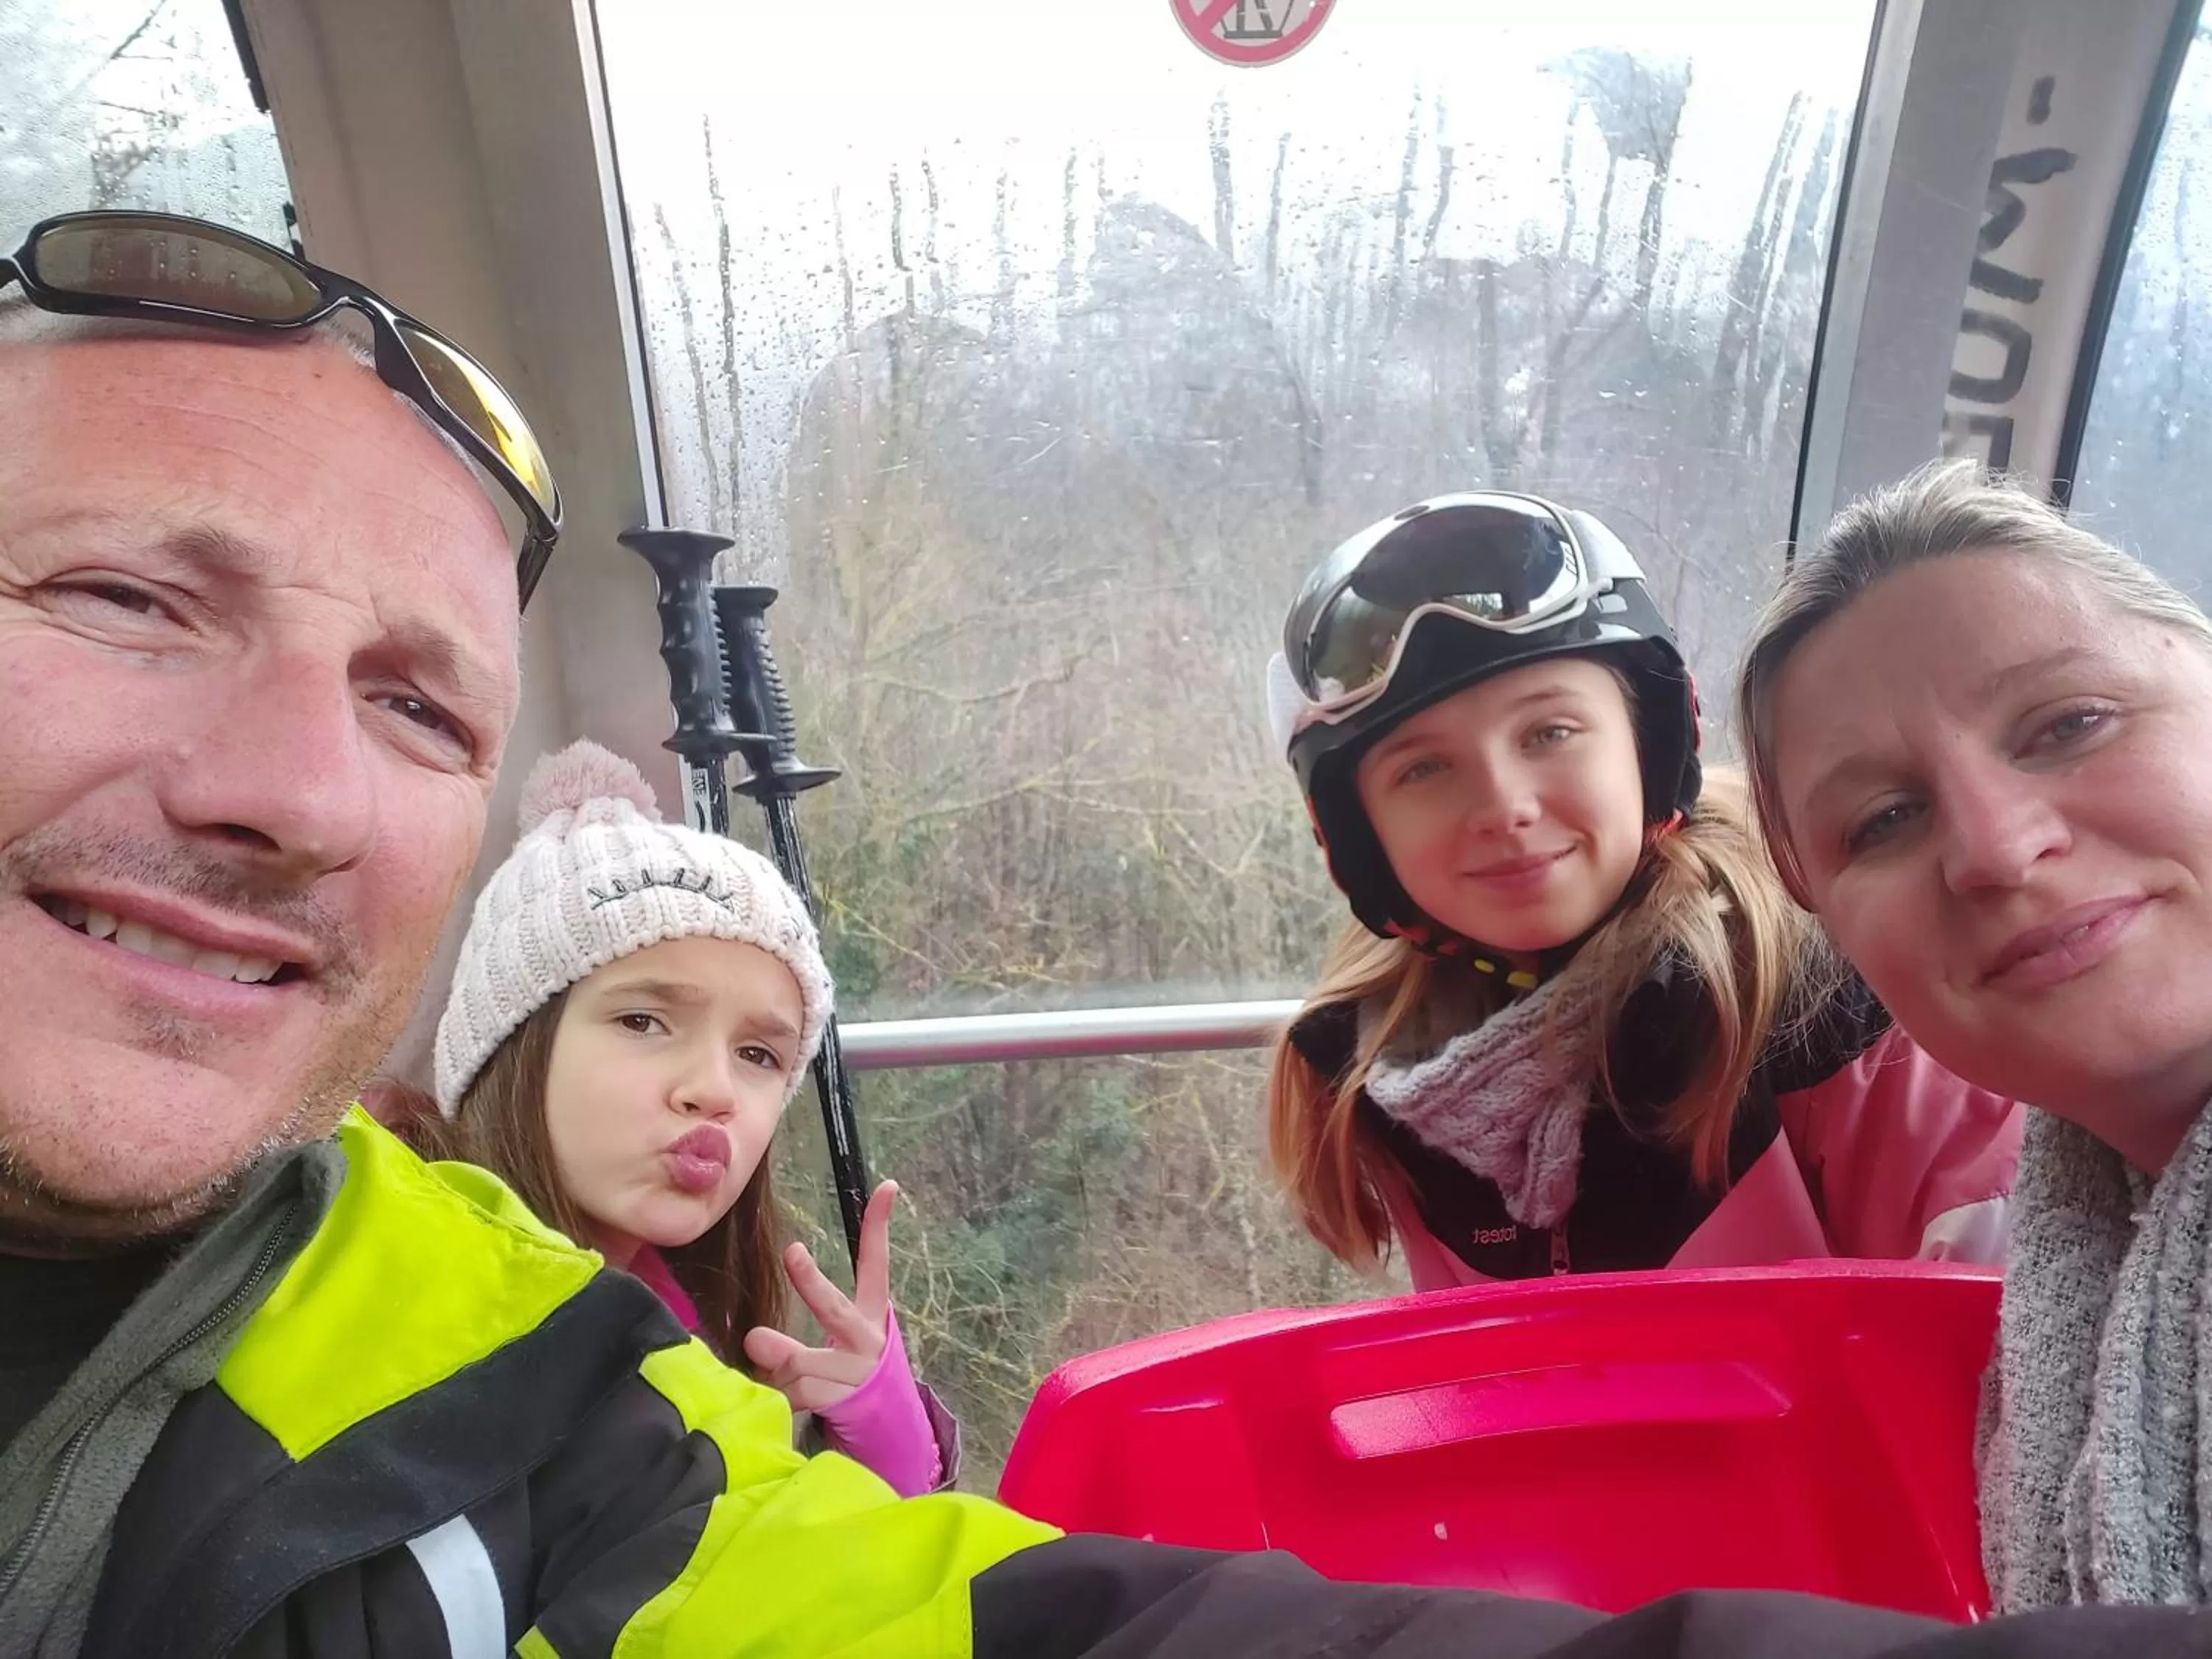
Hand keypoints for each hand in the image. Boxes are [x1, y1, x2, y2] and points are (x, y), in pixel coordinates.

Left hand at [743, 1179, 898, 1413]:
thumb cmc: (847, 1370)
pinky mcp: (840, 1400)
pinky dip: (774, 1395)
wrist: (883, 1425)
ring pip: (797, 1360)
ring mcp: (855, 1371)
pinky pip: (789, 1393)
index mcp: (871, 1314)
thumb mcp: (837, 1340)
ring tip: (770, 1371)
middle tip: (793, 1252)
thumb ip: (797, 1335)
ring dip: (774, 1367)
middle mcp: (867, 1338)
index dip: (879, 1226)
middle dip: (811, 1281)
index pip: (875, 1263)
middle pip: (834, 1308)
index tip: (887, 1186)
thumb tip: (751, 1337)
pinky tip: (779, 1399)